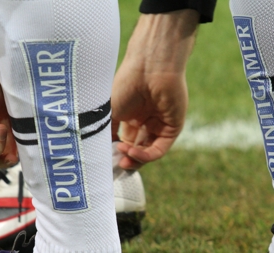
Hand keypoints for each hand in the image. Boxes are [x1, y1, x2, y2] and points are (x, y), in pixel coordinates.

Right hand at [112, 10, 198, 169]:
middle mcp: (146, 122)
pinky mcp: (172, 127)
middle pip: (137, 150)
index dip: (115, 154)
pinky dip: (145, 155)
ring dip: (134, 159)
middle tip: (115, 165)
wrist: (149, 66)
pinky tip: (132, 151)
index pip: (125, 142)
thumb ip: (106, 132)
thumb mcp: (108, 111)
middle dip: (126, 160)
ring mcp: (160, 125)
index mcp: (131, 116)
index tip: (104, 163)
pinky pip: (159, 149)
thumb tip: (100, 153)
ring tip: (122, 158)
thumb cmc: (126, 83)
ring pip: (148, 153)